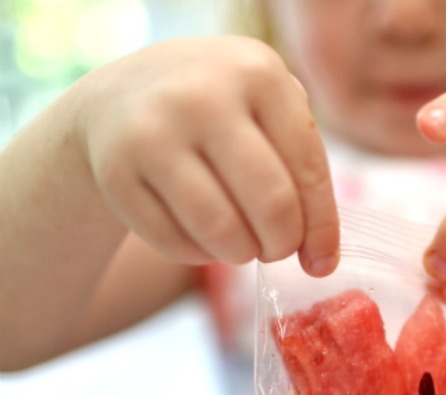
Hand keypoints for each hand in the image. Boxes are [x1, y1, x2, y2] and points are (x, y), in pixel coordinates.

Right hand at [76, 36, 338, 273]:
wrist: (120, 101)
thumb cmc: (219, 117)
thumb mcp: (267, 112)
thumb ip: (304, 171)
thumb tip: (322, 260)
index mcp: (258, 72)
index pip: (309, 171)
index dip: (321, 230)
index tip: (321, 263)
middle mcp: (202, 94)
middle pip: (272, 206)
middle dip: (281, 245)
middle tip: (275, 249)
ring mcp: (152, 130)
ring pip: (223, 232)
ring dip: (241, 254)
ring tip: (242, 244)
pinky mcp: (115, 172)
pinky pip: (178, 245)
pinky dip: (199, 255)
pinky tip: (200, 234)